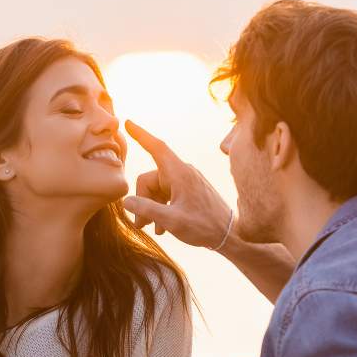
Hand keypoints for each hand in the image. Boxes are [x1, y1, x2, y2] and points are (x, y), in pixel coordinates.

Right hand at [121, 120, 233, 249]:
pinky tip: (162, 228)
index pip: (157, 147)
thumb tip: (126, 201)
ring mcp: (186, 181)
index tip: (127, 122)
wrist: (230, 234)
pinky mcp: (189, 191)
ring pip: (157, 189)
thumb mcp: (172, 221)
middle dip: (142, 201)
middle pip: (150, 179)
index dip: (140, 135)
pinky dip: (161, 208)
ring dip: (151, 208)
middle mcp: (182, 173)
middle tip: (141, 224)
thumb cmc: (204, 227)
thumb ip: (147, 210)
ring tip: (152, 229)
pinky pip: (167, 194)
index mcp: (179, 173)